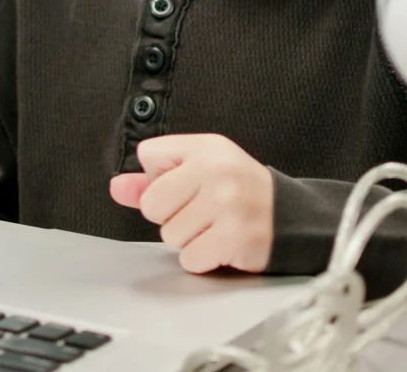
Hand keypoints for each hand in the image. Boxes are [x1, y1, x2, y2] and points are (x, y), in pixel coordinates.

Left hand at [110, 133, 274, 274]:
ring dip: (188, 239)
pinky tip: (220, 244)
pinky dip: (202, 258)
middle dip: (170, 214)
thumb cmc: (240, 191)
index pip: (148, 155)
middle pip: (152, 202)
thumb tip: (117, 187)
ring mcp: (226, 204)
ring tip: (213, 227)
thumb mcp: (200, 170)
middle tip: (200, 211)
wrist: (290, 217)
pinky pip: (189, 258)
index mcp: (206, 147)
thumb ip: (154, 179)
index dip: (161, 177)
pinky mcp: (233, 237)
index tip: (187, 183)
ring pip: (168, 234)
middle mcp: (216, 170)